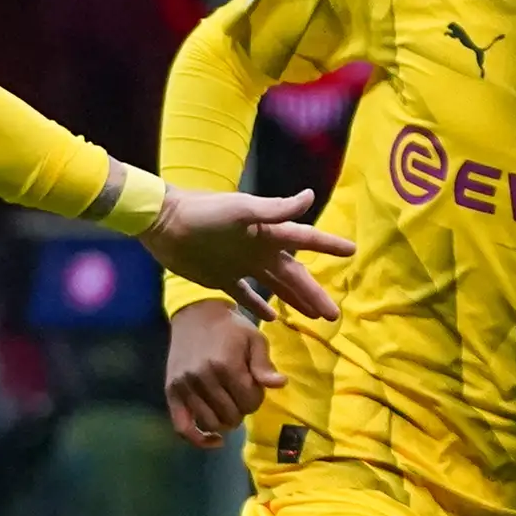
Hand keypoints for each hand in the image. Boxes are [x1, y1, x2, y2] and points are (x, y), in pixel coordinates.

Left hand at [136, 185, 352, 319]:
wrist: (163, 223)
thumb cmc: (202, 213)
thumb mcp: (240, 210)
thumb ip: (274, 209)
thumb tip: (310, 197)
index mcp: (267, 232)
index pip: (305, 239)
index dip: (328, 245)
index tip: (351, 251)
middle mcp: (259, 249)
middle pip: (294, 274)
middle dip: (314, 293)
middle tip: (334, 315)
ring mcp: (241, 265)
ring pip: (276, 287)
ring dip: (295, 300)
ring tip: (315, 318)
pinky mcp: (221, 278)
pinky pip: (246, 296)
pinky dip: (259, 306)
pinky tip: (273, 318)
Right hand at [163, 298, 279, 448]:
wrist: (195, 314)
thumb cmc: (231, 328)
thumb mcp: (255, 339)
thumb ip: (264, 365)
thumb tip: (279, 385)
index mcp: (226, 364)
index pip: (249, 402)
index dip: (257, 399)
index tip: (254, 387)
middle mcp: (202, 378)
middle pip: (231, 415)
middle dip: (242, 409)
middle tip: (241, 395)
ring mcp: (184, 386)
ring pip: (211, 423)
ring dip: (225, 422)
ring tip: (229, 409)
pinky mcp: (171, 392)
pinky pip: (182, 427)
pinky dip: (199, 439)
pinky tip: (214, 440)